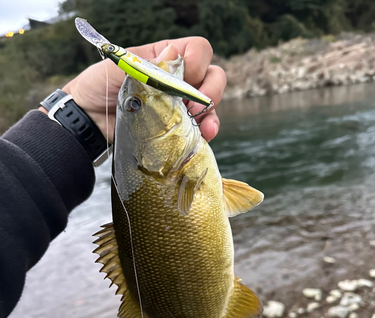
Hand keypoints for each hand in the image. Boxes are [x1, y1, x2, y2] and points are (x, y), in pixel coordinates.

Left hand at [57, 37, 225, 143]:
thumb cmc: (98, 87)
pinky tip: (203, 136)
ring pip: (210, 103)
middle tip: (192, 107)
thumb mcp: (118, 68)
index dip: (198, 63)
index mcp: (165, 58)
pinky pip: (200, 126)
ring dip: (211, 114)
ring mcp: (178, 104)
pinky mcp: (176, 127)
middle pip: (213, 75)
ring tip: (202, 127)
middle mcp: (177, 79)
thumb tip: (174, 54)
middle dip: (210, 91)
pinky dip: (206, 131)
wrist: (88, 120)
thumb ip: (146, 63)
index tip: (182, 80)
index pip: (198, 50)